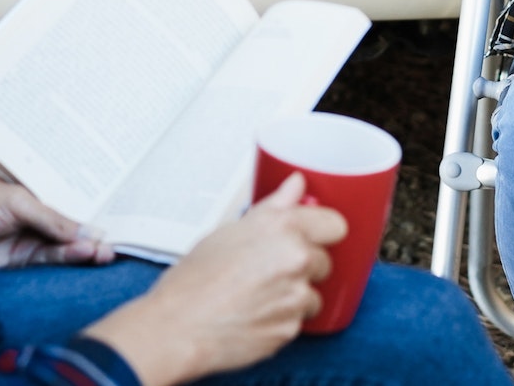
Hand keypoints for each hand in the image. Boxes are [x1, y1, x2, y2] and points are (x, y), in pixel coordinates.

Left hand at [0, 168, 110, 268]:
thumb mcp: (16, 201)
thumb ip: (51, 218)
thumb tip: (86, 231)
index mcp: (33, 190)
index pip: (68, 201)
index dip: (92, 210)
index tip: (117, 219)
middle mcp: (32, 213)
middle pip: (68, 226)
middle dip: (91, 233)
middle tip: (114, 243)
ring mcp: (25, 236)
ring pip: (61, 245)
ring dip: (82, 249)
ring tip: (103, 252)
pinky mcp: (16, 259)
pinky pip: (47, 259)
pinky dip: (65, 258)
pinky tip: (82, 255)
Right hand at [84, 171, 346, 385]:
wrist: (179, 325)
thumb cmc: (195, 280)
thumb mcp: (230, 229)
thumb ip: (274, 206)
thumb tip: (295, 185)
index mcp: (282, 227)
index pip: (334, 224)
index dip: (322, 230)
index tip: (314, 235)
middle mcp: (296, 259)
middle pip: (324, 260)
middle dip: (304, 265)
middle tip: (270, 268)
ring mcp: (296, 295)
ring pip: (313, 293)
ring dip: (294, 294)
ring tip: (259, 293)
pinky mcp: (291, 327)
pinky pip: (298, 320)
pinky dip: (282, 318)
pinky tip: (255, 312)